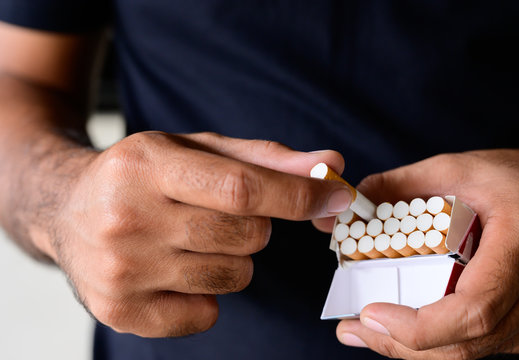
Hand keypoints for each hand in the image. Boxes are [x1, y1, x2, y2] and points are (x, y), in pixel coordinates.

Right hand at [38, 131, 352, 336]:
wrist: (66, 210)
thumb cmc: (144, 175)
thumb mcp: (196, 150)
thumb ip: (266, 158)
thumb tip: (331, 166)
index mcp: (147, 167)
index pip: (241, 189)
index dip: (298, 196)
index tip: (335, 197)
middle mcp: (127, 219)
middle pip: (246, 236)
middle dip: (256, 225)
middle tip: (222, 213)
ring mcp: (121, 271)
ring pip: (235, 277)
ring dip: (233, 258)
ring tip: (193, 238)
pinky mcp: (121, 311)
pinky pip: (207, 314)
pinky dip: (207, 294)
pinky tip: (176, 270)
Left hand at [333, 149, 518, 358]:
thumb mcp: (461, 169)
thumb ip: (404, 183)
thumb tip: (356, 201)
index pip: (474, 309)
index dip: (419, 325)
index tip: (370, 314)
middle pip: (465, 343)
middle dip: (399, 343)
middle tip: (351, 328)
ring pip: (471, 352)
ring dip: (413, 349)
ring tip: (366, 331)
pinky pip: (482, 346)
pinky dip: (439, 343)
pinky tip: (405, 329)